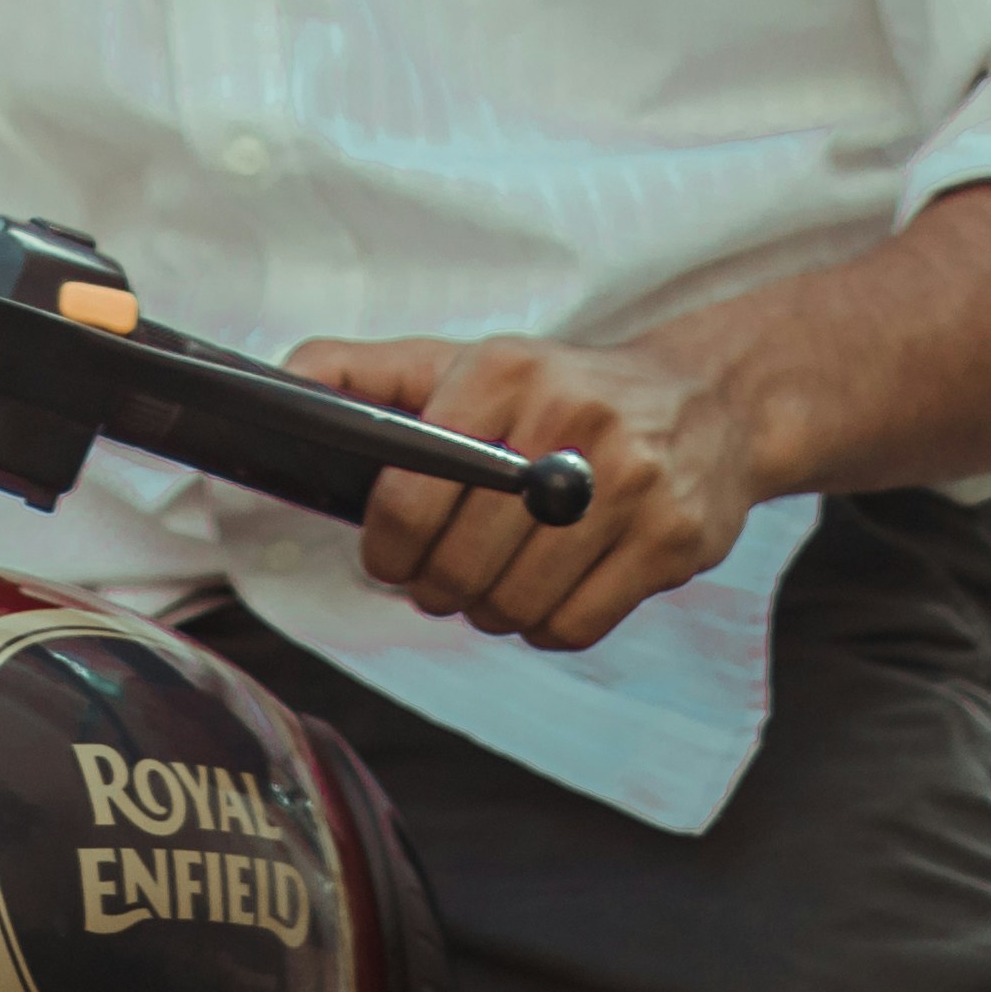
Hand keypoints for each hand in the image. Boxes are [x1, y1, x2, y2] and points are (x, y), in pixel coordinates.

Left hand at [282, 331, 765, 654]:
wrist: (707, 402)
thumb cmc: (561, 393)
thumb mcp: (466, 364)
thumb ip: (368, 375)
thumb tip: (284, 384)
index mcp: (506, 371)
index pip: (410, 492)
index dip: (387, 548)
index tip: (389, 557)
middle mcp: (573, 418)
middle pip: (461, 564)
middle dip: (438, 588)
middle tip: (443, 579)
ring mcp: (632, 482)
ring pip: (515, 604)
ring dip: (491, 612)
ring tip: (496, 583)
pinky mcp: (673, 539)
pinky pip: (576, 627)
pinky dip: (547, 627)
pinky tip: (550, 593)